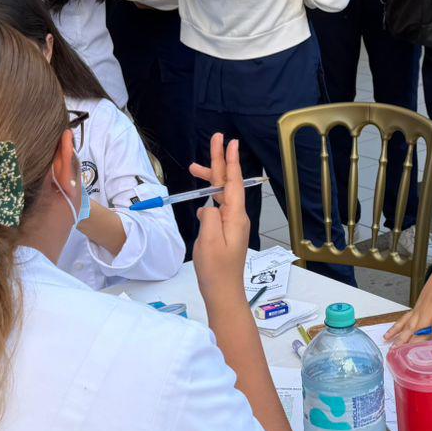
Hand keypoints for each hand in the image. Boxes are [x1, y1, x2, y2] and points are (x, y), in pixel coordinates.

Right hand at [191, 134, 251, 301]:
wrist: (223, 292)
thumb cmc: (216, 270)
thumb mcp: (208, 241)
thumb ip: (209, 217)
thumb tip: (208, 205)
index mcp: (235, 217)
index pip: (233, 182)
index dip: (231, 161)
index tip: (231, 142)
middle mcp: (236, 217)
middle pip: (227, 183)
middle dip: (221, 160)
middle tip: (217, 138)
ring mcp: (232, 224)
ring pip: (221, 194)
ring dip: (210, 178)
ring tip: (195, 167)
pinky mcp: (225, 231)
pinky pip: (218, 206)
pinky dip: (209, 195)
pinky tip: (201, 197)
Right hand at [384, 264, 431, 345]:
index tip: (431, 351)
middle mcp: (430, 310)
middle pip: (420, 330)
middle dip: (413, 344)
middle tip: (406, 358)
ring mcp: (420, 309)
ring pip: (409, 326)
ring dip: (401, 338)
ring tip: (394, 350)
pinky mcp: (416, 308)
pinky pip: (403, 319)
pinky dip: (395, 328)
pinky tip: (388, 336)